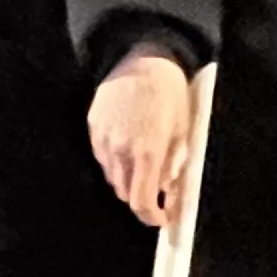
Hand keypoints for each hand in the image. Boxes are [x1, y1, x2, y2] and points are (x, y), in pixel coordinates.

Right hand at [87, 46, 195, 227]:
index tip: (161, 218)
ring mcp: (103, 138)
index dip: (151, 216)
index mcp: (147, 152)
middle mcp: (121, 149)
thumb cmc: (170, 94)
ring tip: (144, 162)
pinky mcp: (93, 127)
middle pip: (125, 193)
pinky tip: (129, 145)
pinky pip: (102, 157)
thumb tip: (169, 191)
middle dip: (141, 198)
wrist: (145, 58)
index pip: (142, 201)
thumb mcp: (183, 132)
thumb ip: (174, 165)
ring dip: (128, 179)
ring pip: (112, 177)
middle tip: (157, 191)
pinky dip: (115, 161)